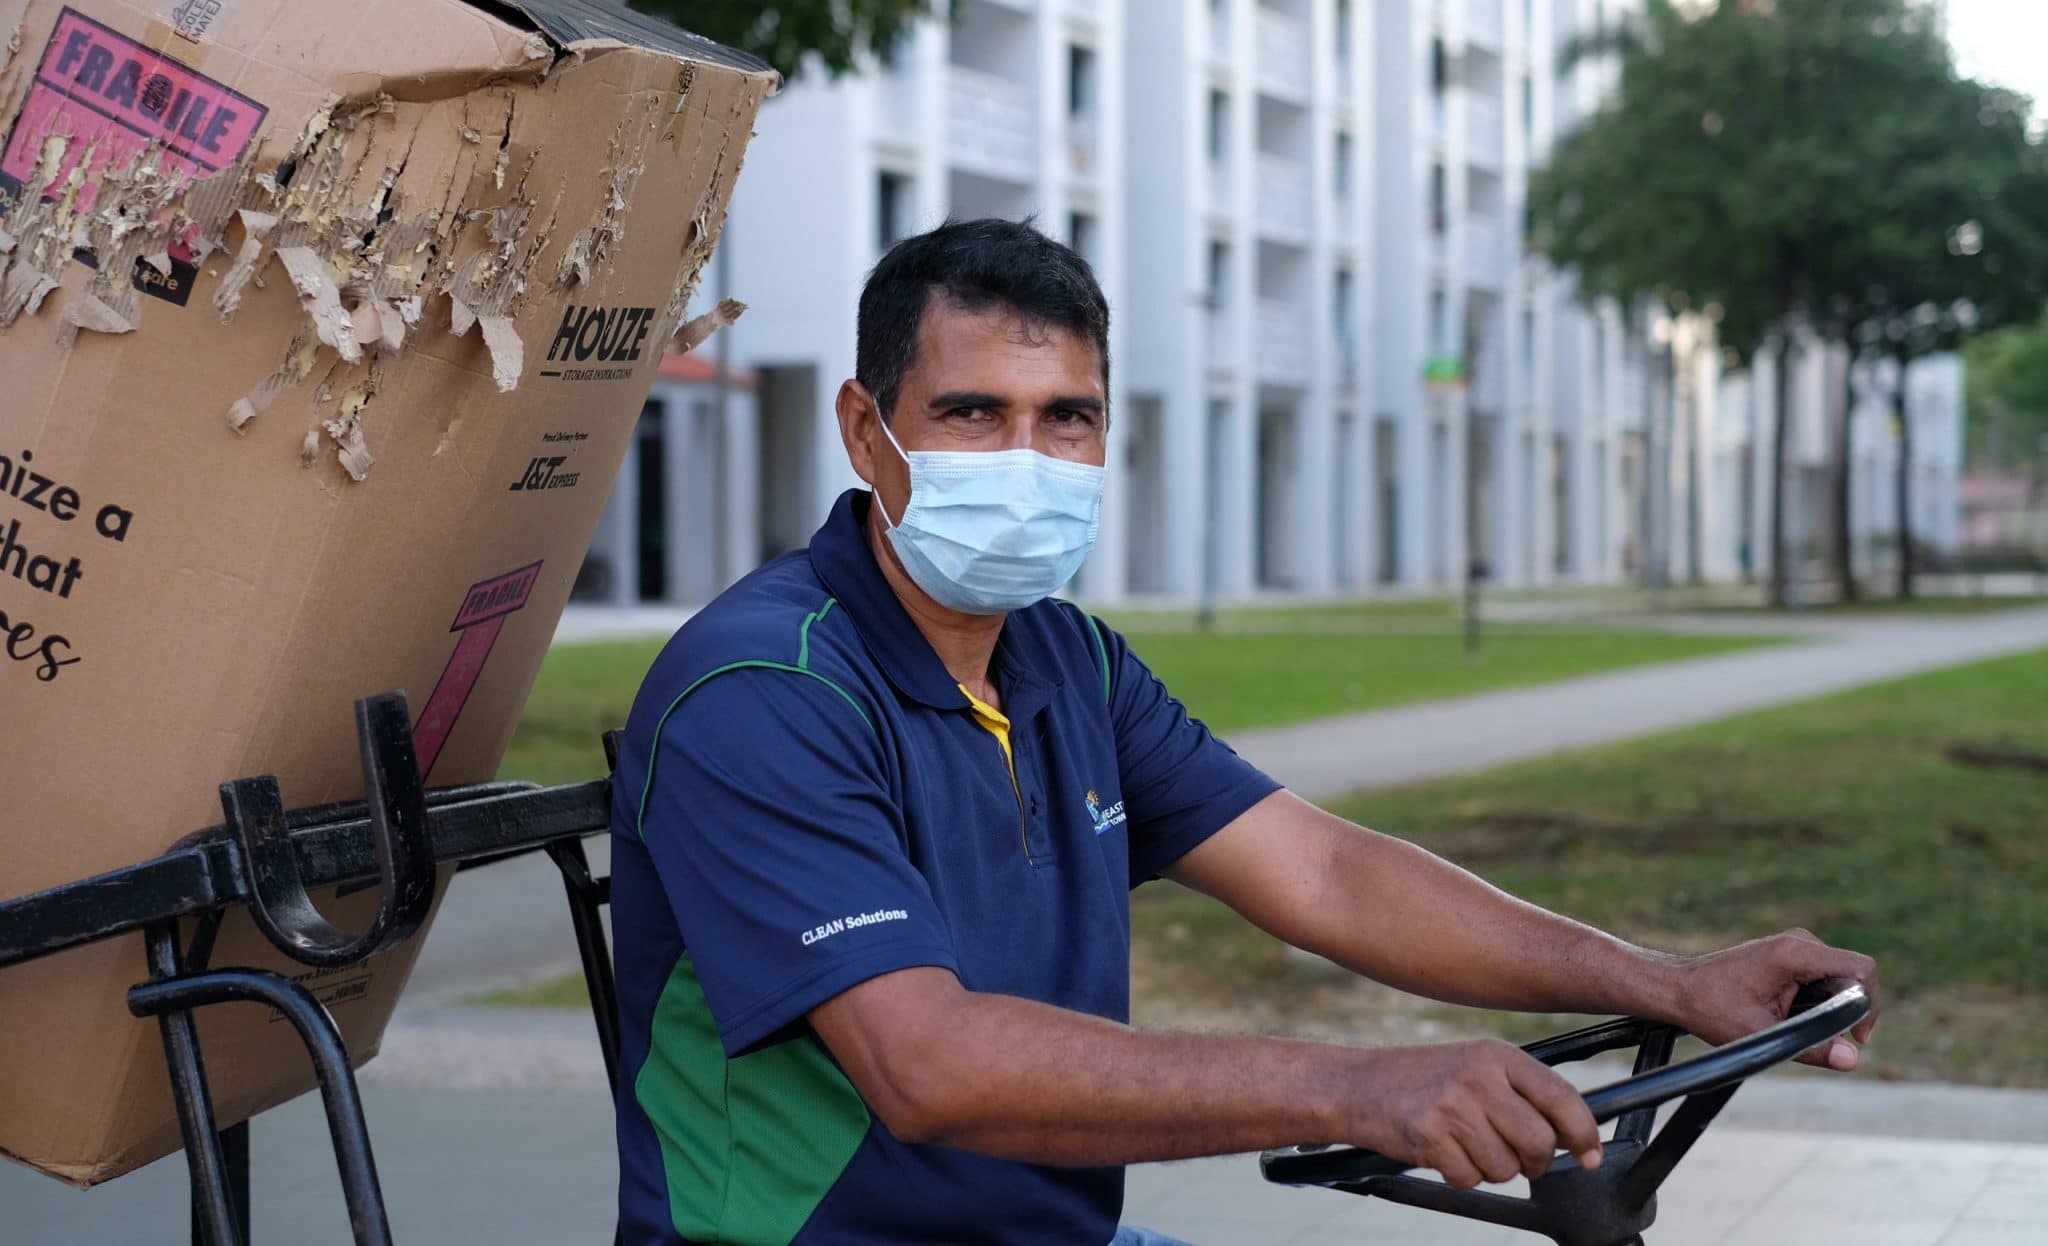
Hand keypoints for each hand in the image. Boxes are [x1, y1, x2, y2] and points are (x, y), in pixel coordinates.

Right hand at [1345, 1039, 1602, 1189]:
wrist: (1356, 1085)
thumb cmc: (1421, 1080)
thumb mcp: (1473, 1067)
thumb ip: (1519, 1092)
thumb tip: (1572, 1136)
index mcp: (1497, 1055)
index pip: (1560, 1096)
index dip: (1583, 1132)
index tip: (1590, 1155)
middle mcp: (1478, 1076)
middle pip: (1538, 1141)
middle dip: (1534, 1162)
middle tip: (1518, 1159)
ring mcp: (1453, 1104)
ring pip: (1505, 1167)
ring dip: (1490, 1169)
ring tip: (1464, 1145)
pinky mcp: (1429, 1134)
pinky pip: (1469, 1180)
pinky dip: (1459, 1177)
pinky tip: (1441, 1152)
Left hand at [1671, 929, 1879, 1070]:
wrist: (1678, 989)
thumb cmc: (1711, 1009)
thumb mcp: (1760, 1036)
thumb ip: (1810, 1047)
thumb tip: (1851, 1059)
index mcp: (1795, 952)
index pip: (1862, 969)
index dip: (1869, 1005)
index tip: (1855, 1036)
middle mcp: (1800, 941)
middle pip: (1853, 976)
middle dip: (1846, 1011)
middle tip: (1820, 1039)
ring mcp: (1795, 945)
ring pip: (1839, 979)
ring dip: (1829, 1008)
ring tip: (1791, 1024)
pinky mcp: (1791, 955)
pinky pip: (1823, 978)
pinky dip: (1817, 1002)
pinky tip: (1787, 1016)